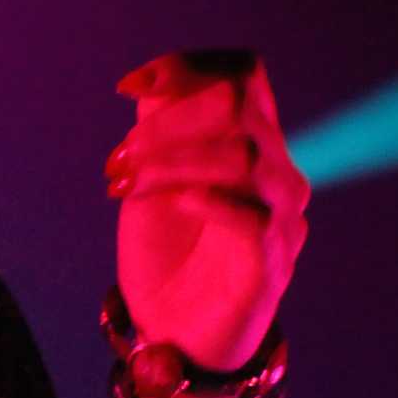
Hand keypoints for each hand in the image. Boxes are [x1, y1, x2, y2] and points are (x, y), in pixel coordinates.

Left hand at [105, 50, 311, 370]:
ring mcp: (280, 217)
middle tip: (117, 159)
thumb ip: (157, 130)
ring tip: (123, 184)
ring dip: (171, 160)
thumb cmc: (168, 247)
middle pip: (237, 107)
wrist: (176, 329)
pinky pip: (255, 219)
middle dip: (166, 122)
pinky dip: (211, 200)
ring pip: (243, 156)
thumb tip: (150, 87)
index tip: (127, 88)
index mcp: (251, 142)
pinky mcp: (272, 264)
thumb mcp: (150, 178)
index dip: (187, 68)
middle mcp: (275, 171)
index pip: (242, 76)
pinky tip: (178, 202)